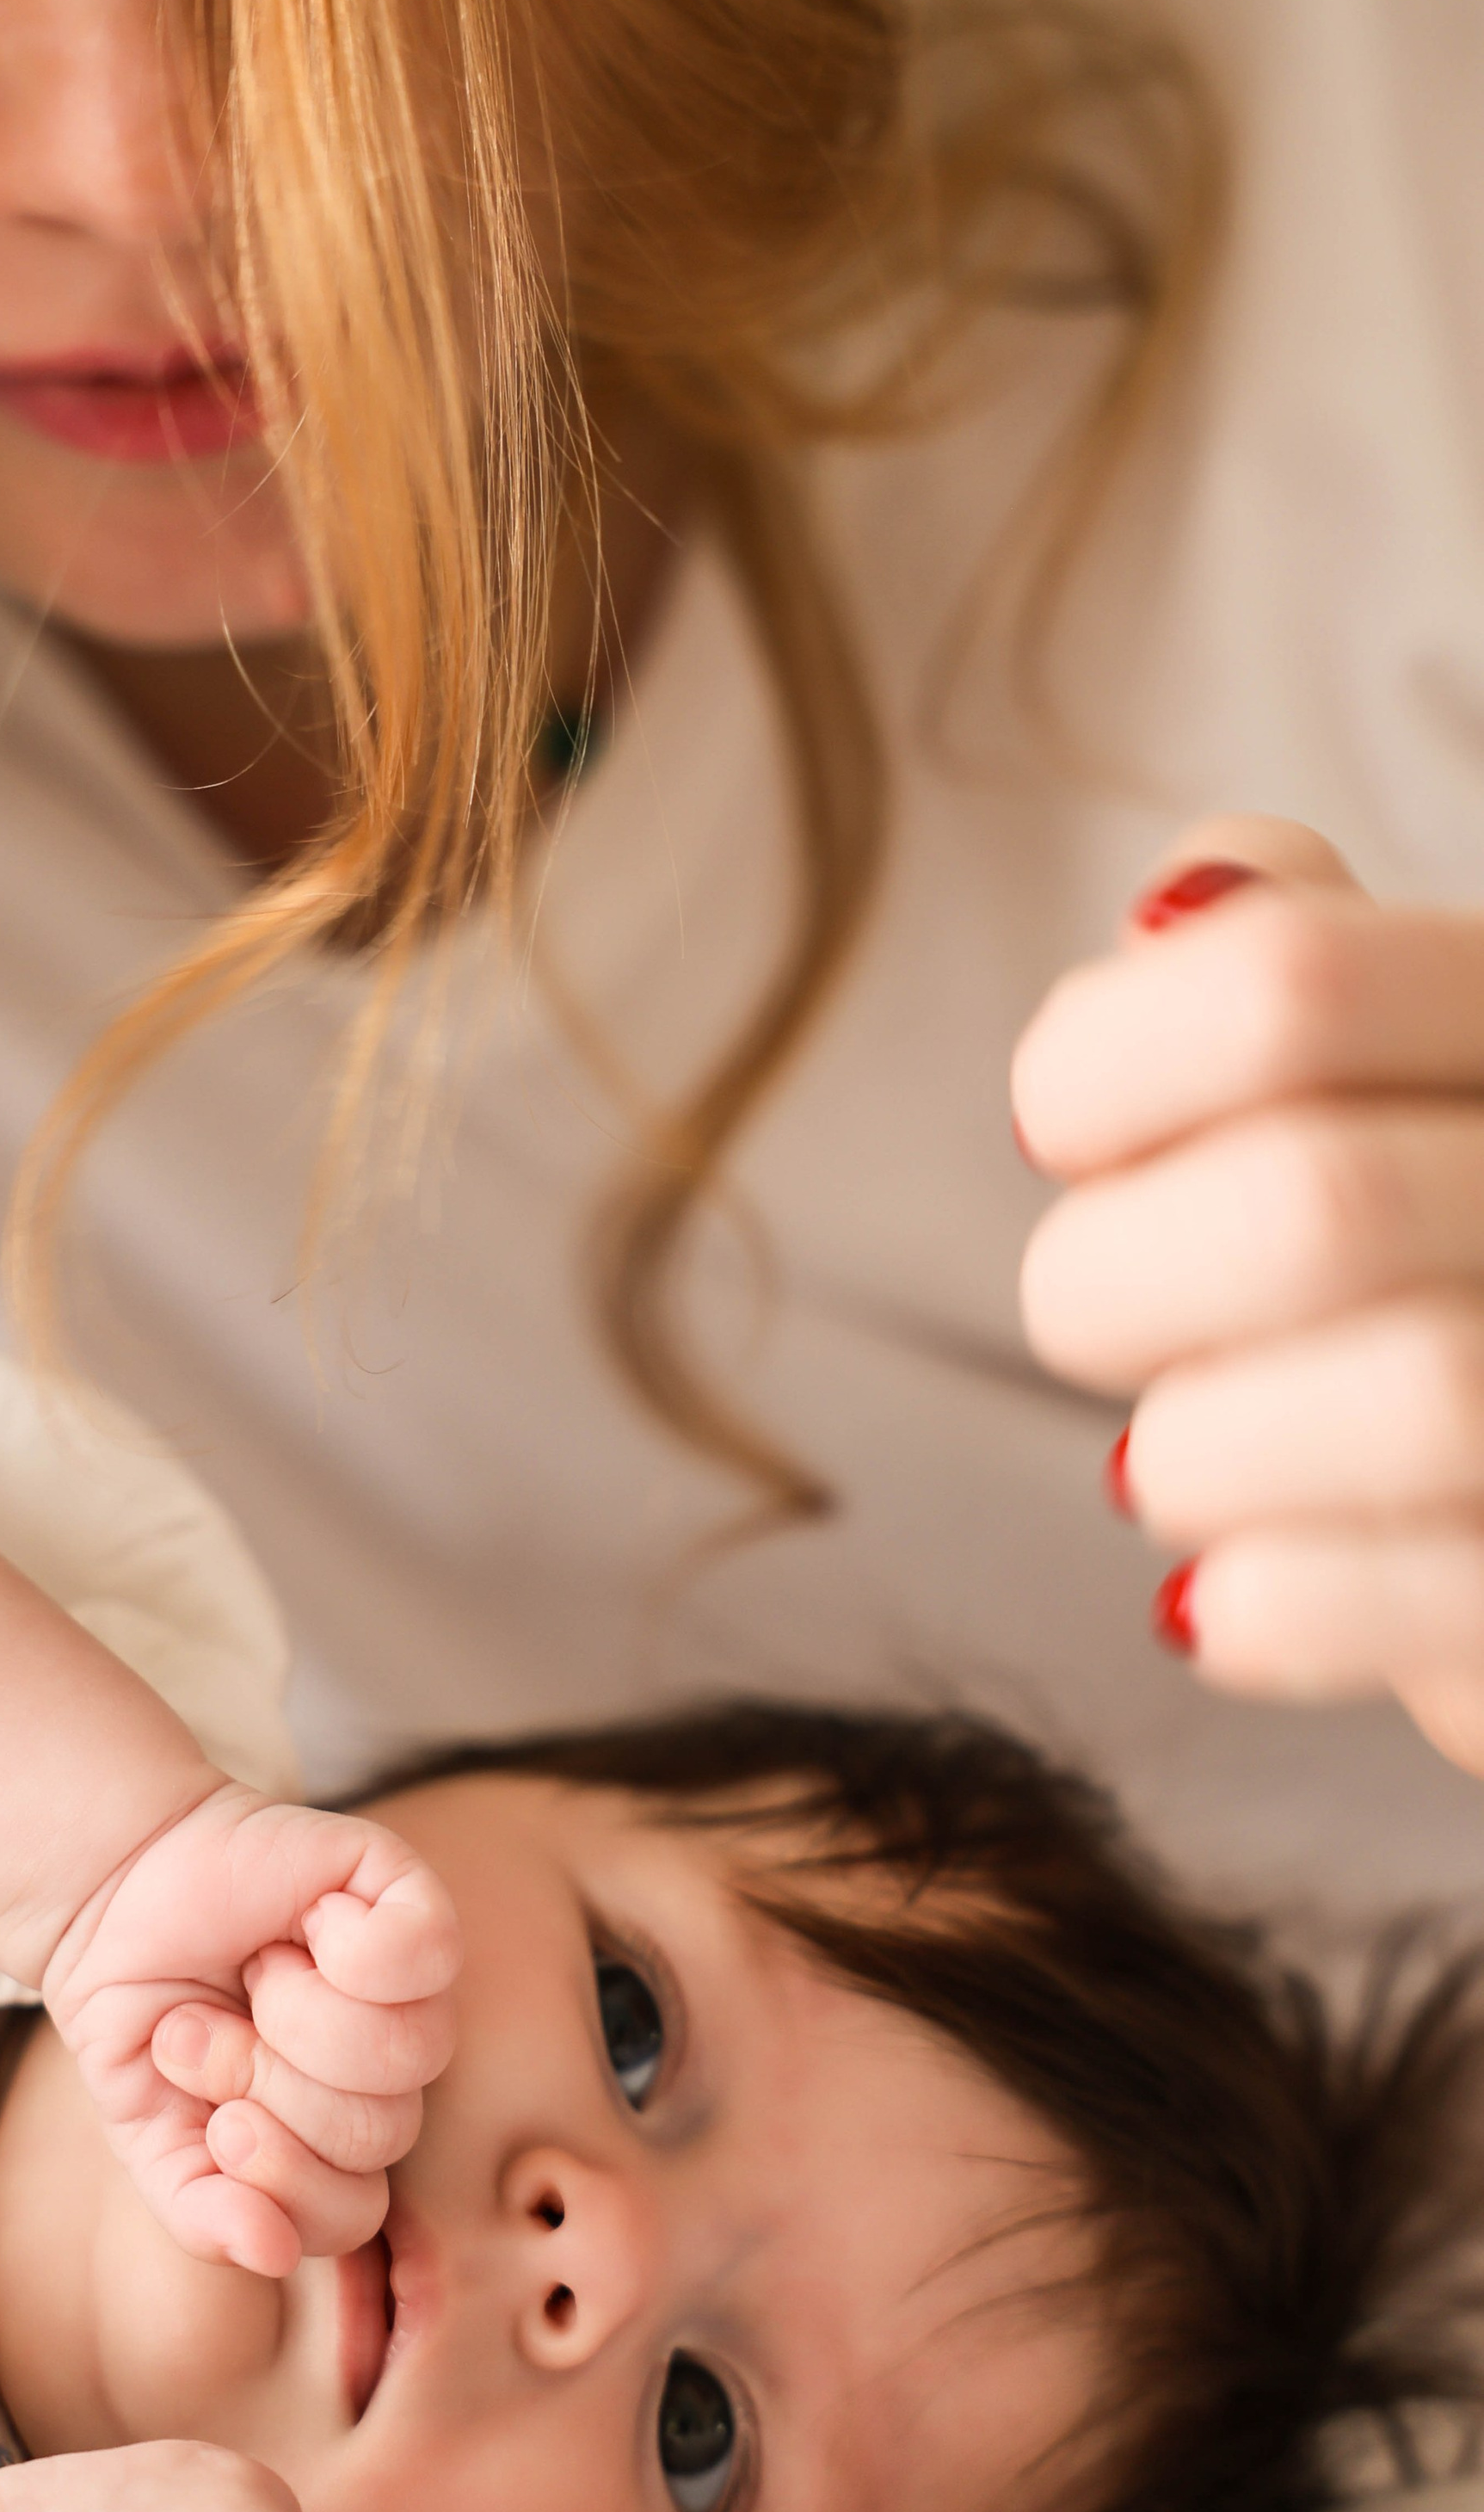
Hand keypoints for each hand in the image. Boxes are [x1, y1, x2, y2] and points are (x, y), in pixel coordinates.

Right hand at [38, 1782, 459, 2274]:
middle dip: (267, 2081)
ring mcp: (413, 1991)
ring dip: (300, 2011)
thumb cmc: (148, 2020)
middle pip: (379, 2133)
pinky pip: (426, 1953)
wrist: (117, 1894)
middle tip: (211, 2027)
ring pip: (408, 2051)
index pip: (354, 2213)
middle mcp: (388, 2075)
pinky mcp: (413, 1903)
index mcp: (337, 2142)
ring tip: (258, 1974)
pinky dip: (351, 1944)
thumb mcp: (151, 2139)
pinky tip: (307, 1923)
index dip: (280, 2179)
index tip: (214, 2119)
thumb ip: (201, 2213)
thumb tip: (271, 2252)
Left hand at [1014, 814, 1483, 1775]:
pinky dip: (1265, 1606)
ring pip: (1417, 1398)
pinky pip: (1414, 1605)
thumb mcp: (1403, 1068)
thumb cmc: (1440, 1256)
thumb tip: (1187, 904)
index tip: (1071, 1132)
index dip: (1101, 1066)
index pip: (1288, 986)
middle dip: (1126, 1287)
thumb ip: (1297, 957)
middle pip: (1316, 1206)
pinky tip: (1237, 1591)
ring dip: (1203, 1456)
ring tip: (1185, 1465)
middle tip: (1123, 1327)